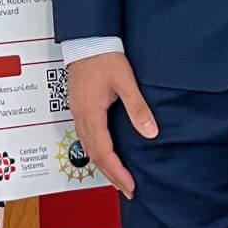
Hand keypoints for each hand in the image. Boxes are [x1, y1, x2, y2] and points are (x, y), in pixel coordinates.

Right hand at [67, 52, 158, 198]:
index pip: (104, 153)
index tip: (130, 186)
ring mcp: (77, 111)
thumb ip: (137, 108)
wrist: (86, 39)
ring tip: (117, 177)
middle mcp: (81, 115)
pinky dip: (95, 150)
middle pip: (93, 155)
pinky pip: (84, 136)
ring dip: (102, 165)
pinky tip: (104, 152)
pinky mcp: (78, 106)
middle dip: (110, 175)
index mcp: (91, 113)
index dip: (117, 172)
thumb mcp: (125, 81)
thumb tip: (150, 131)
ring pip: (87, 147)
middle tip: (127, 189)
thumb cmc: (102, 55)